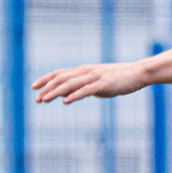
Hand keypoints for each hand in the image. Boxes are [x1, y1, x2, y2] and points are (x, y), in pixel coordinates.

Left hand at [31, 62, 150, 103]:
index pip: (60, 73)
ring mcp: (94, 77)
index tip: (33, 87)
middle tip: (36, 98)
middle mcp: (86, 72)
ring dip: (56, 92)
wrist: (137, 73)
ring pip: (70, 84)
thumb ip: (82, 87)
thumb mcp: (96, 83)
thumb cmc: (118, 79)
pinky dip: (74, 95)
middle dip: (47, 88)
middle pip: (61, 78)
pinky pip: (86, 90)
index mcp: (84, 70)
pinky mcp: (103, 84)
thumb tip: (68, 94)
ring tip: (44, 100)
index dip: (45, 79)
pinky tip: (66, 102)